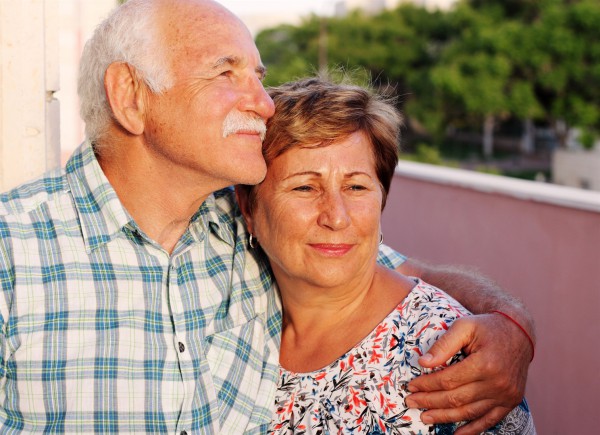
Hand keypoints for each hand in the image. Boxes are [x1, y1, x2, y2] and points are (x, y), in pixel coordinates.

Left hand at [405, 313, 531, 434]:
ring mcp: (505, 395)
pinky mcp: (510, 401)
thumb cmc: (487, 327)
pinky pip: (490, 420)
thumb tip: (423, 362)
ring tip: (425, 417)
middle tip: (411, 402)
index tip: (411, 386)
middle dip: (430, 402)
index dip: (427, 385)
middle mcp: (497, 383)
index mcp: (485, 363)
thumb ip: (444, 344)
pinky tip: (457, 434)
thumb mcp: (464, 326)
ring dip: (445, 417)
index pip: (448, 380)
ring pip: (469, 412)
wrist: (518, 332)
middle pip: (456, 399)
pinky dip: (472, 430)